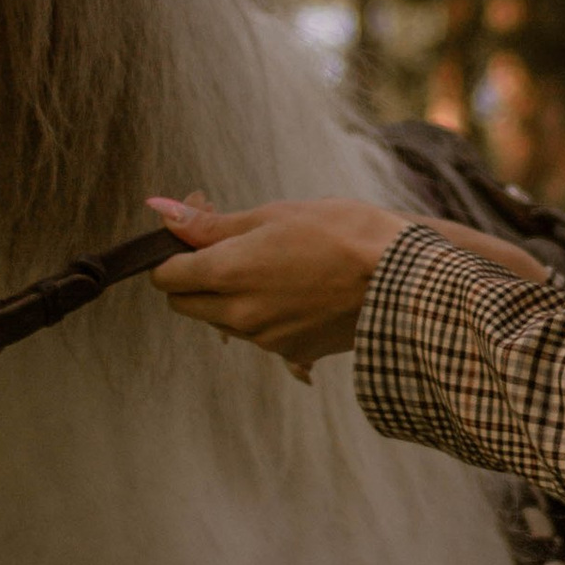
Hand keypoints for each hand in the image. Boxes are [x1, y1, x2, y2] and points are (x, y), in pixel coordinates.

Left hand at [147, 195, 549, 378]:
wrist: (404, 278)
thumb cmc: (343, 232)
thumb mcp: (274, 214)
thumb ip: (212, 224)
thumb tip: (160, 210)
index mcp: (228, 273)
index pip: (165, 277)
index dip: (173, 256)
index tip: (196, 239)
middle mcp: (239, 314)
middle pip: (184, 305)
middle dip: (195, 280)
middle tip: (232, 249)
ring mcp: (265, 339)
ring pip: (221, 321)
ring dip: (230, 297)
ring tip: (276, 266)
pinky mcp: (292, 353)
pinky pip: (258, 334)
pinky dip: (264, 315)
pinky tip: (299, 290)